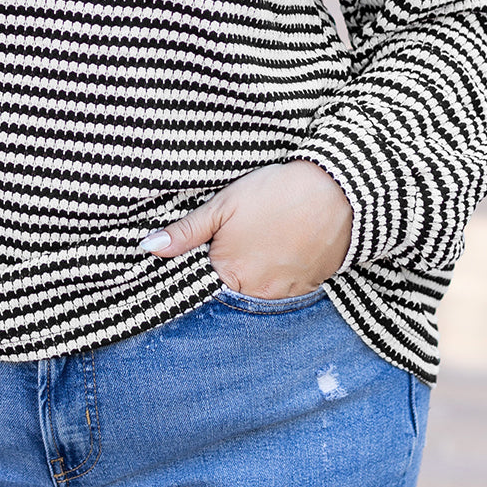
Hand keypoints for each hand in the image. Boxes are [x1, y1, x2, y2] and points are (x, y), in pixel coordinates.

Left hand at [139, 161, 352, 297]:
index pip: (201, 281)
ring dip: (254, 271)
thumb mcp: (223, 205)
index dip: (202, 262)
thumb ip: (186, 232)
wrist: (337, 192)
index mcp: (228, 274)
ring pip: (257, 289)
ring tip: (264, 238)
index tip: (210, 243)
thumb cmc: (275, 194)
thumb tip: (149, 248)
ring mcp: (284, 294)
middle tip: (242, 234)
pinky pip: (283, 288)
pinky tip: (281, 246)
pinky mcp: (308, 288)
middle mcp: (256, 292)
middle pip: (230, 287)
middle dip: (229, 266)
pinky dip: (278, 272)